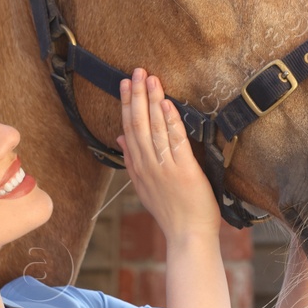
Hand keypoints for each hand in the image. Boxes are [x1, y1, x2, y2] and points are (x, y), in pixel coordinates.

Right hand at [117, 67, 219, 243]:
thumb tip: (121, 138)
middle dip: (137, 96)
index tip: (125, 84)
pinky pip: (175, 141)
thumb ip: (132, 161)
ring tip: (150, 79)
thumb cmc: (172, 212)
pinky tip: (167, 104)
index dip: (127, 105)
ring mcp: (165, 168)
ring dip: (152, 101)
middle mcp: (148, 166)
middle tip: (136, 72)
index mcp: (138, 169)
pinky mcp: (184, 170)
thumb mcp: (144, 187)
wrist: (187, 236)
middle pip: (138, 125)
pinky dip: (170, 121)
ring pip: (155, 128)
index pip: (129, 130)